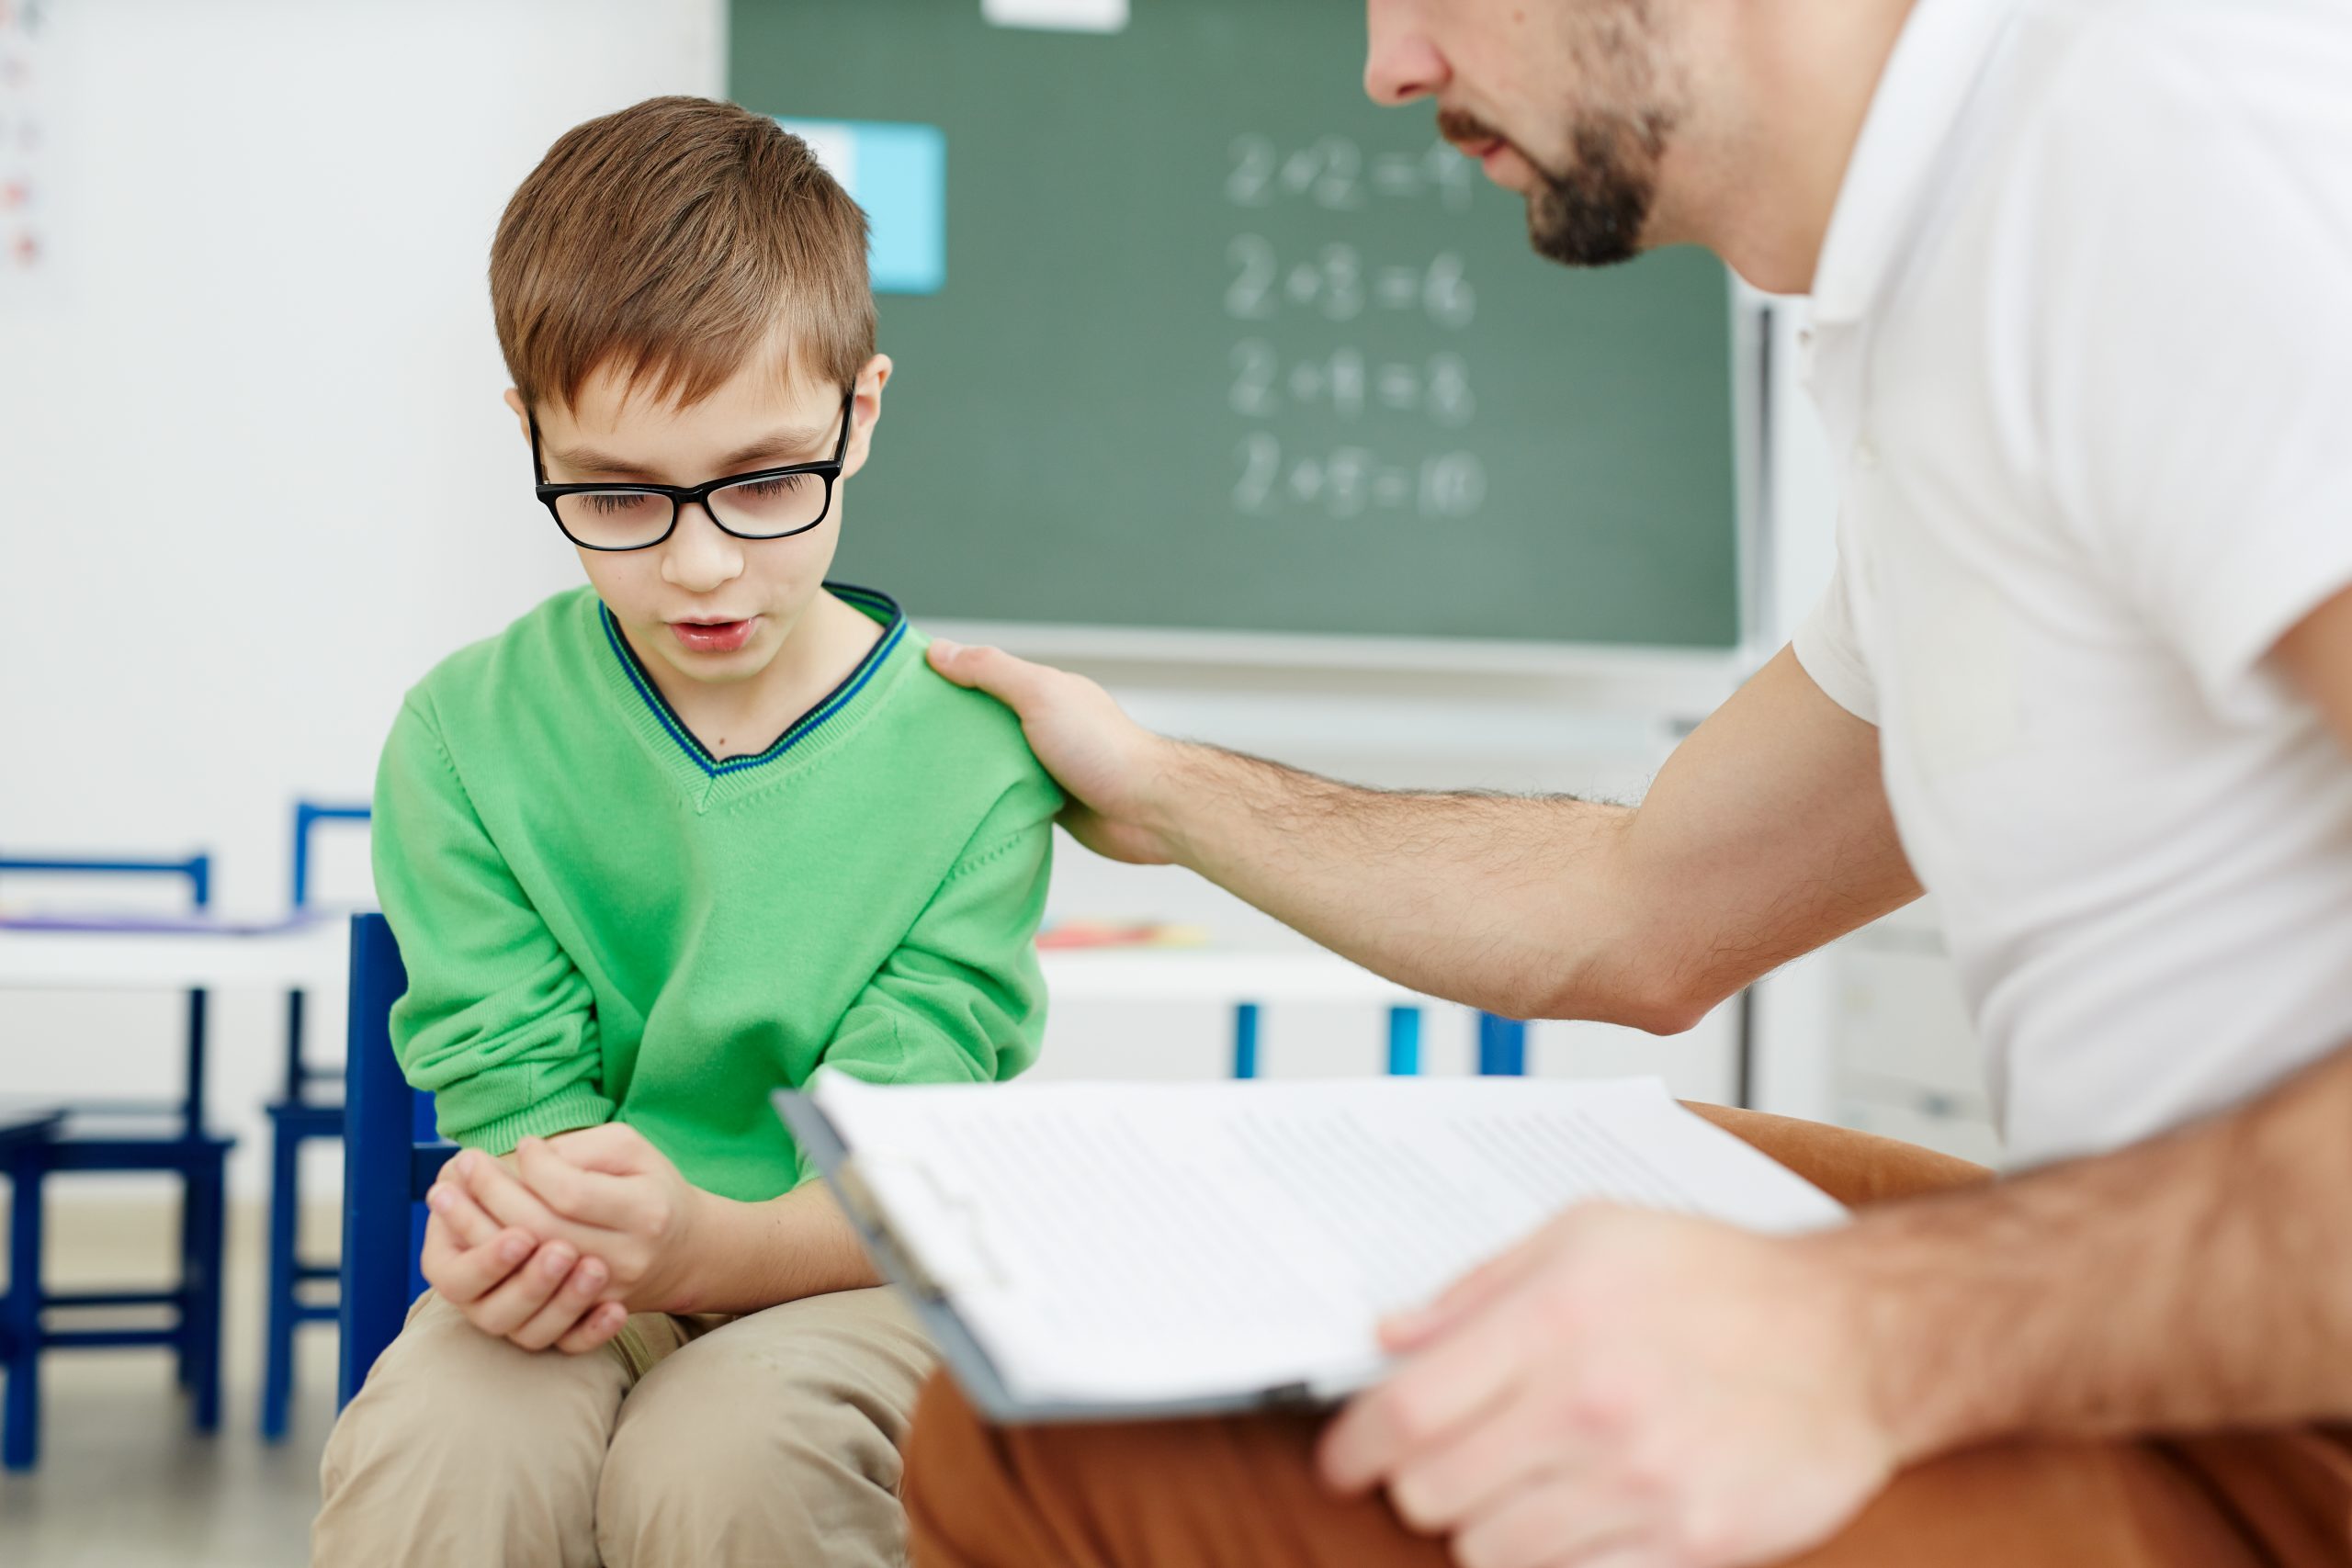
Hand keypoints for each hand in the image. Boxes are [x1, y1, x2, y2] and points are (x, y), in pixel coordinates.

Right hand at [420, 1176, 627, 1354]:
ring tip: (594, 1267)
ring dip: (564, 1303)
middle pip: (495, 1313)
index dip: (486, 1259)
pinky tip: (617, 1309)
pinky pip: (573, 1346)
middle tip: (563, 1251)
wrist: (598, 1201)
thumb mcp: (532, 1155)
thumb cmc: (547, 1168)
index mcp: (453, 1254)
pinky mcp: (566, 1327)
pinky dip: (594, 1332)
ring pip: (534, 1335)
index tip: (523, 1235)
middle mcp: (482, 1295)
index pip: (455, 1278)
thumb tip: (530, 1156)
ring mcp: (526, 1315)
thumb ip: (522, 1162)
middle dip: (531, 1282)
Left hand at [448, 1125, 708, 1314]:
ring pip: (525, 1276)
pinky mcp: (583, 1319)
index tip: (521, 1144)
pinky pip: (531, 1314)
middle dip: (490, 1193)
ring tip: (446, 1196)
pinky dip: (493, 1281)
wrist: (684, 1251)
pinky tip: (467, 1248)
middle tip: (463, 1162)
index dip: (534, 1168)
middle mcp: (626, 1259)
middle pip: (540, 1233)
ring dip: (476, 1234)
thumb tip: (526, 1156)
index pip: (570, 1193)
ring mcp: (603, 1295)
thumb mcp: (631, 1151)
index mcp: (644, 1212)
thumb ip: (582, 1150)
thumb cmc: (650, 1187)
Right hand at [926, 639, 1181, 864]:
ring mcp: (1048, 767)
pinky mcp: (1051, 805)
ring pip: (993, 764)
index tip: (902, 691)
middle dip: (951, 729)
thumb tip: (939, 650)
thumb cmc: (1100, 749)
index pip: (985, 677)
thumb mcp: (1039, 695)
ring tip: (920, 776)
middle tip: (900, 740)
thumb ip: (991, 671)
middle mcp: (1045, 726)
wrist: (1147, 811)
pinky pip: (1007, 799)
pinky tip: (958, 809)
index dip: (947, 679)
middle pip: (985, 722)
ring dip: (968, 770)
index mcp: (1043, 692)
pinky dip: (987, 802)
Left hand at [1318, 1206, 1894, 1567]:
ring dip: (1486, 1527)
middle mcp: (1593, 1405)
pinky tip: (1576, 1520)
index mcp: (1557, 1319)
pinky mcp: (1691, 1544)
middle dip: (1421, 1483)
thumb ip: (1476, 1288)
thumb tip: (1387, 1338)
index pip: (1409, 1412)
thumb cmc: (1719, 1277)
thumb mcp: (1589, 1233)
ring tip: (1523, 1486)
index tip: (1344, 1460)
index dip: (1355, 1447)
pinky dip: (1554, 1562)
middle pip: (1435, 1492)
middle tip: (1450, 1461)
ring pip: (1490, 1551)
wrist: (1854, 1337)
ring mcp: (1644, 1485)